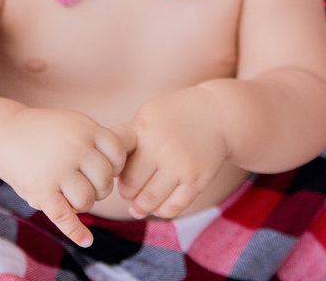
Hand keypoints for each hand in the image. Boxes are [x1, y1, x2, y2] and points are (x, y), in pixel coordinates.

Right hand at [0, 108, 128, 247]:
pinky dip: (76, 231)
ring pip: (87, 201)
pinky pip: (64, 217)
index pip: (118, 156)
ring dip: (83, 203)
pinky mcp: (41, 191)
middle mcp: (74, 149)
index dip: (115, 166)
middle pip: (104, 181)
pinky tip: (86, 240)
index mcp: (86, 130)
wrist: (6, 135)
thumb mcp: (76, 123)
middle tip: (85, 183)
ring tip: (72, 195)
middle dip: (99, 188)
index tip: (102, 167)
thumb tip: (130, 159)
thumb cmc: (48, 132)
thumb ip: (100, 139)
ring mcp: (57, 171)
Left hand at [111, 86, 230, 219]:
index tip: (111, 170)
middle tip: (127, 192)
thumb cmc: (175, 117)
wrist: (218, 115)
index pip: (114, 155)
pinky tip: (158, 207)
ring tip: (138, 205)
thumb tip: (106, 166)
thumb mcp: (148, 115)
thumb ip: (128, 137)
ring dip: (140, 206)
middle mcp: (160, 148)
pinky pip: (173, 207)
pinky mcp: (197, 180)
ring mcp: (180, 166)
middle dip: (125, 192)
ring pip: (150, 200)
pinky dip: (162, 211)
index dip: (107, 167)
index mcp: (142, 129)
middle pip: (130, 184)